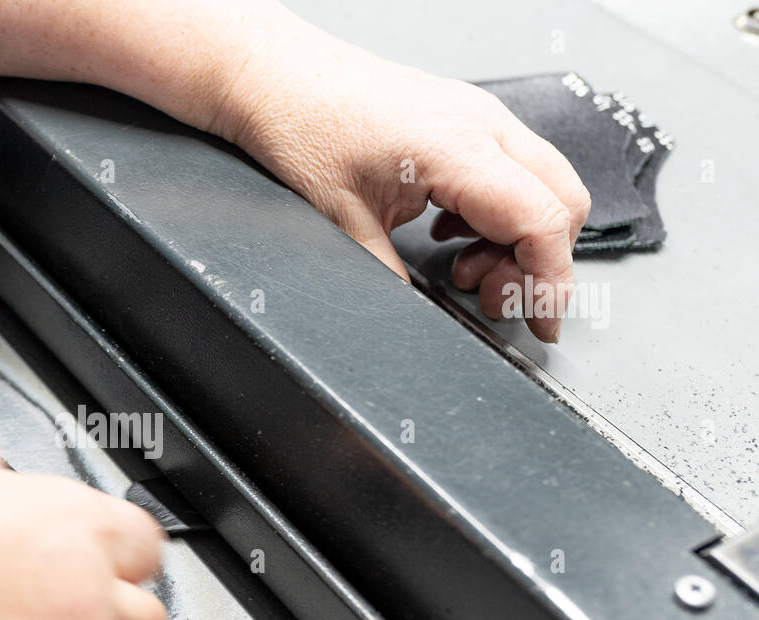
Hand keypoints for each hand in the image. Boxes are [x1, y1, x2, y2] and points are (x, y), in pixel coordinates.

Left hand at [214, 14, 589, 342]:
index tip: (542, 322)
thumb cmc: (302, 125)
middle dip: (539, 263)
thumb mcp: (339, 219)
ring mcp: (478, 116)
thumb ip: (385, 273)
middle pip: (562, 202)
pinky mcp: (464, 119)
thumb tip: (413, 311)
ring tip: (463, 267)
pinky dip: (497, 213)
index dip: (549, 281)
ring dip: (516, 239)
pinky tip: (451, 233)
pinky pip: (511, 171)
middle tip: (492, 298)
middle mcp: (482, 125)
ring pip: (542, 185)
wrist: (279, 77)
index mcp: (458, 148)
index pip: (540, 220)